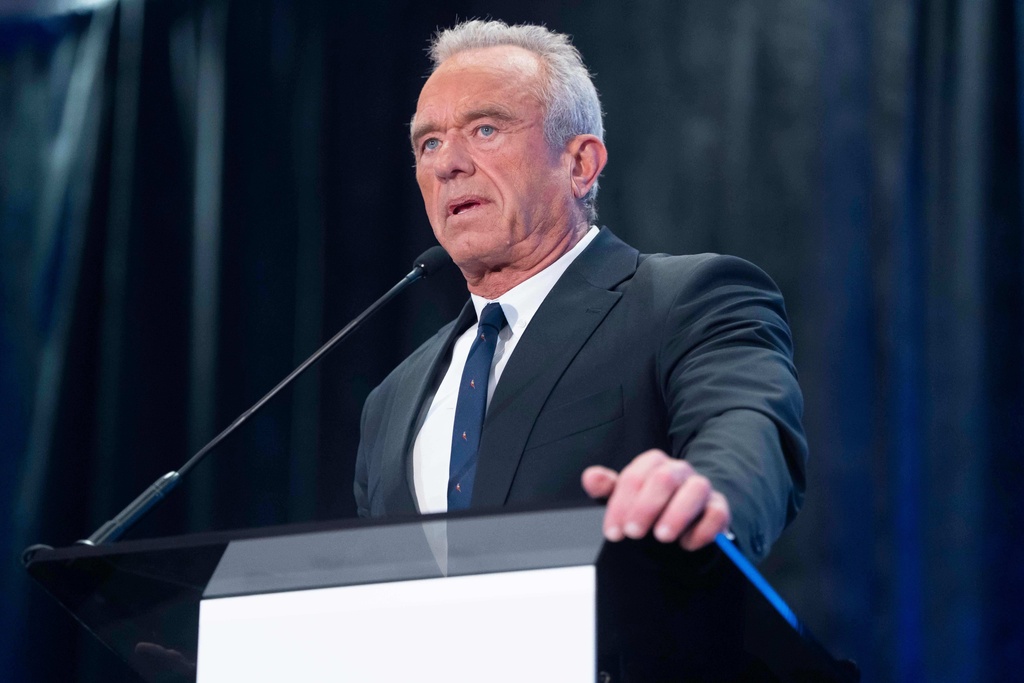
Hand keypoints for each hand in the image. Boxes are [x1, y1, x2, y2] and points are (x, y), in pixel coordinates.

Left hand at [581, 449, 730, 550]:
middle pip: (665, 478)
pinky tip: (686, 544)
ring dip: (677, 514)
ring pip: (696, 489)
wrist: (677, 521)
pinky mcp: (718, 507)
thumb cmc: (647, 505)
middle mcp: (679, 471)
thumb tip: (590, 477)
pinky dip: (703, 530)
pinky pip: (717, 513)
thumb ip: (606, 488)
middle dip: (646, 507)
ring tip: (662, 537)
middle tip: (633, 534)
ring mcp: (701, 487)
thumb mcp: (623, 498)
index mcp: (653, 464)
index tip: (613, 533)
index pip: (635, 477)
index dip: (621, 505)